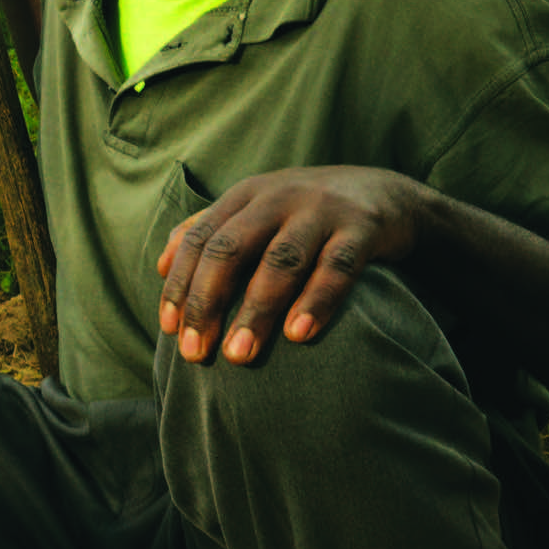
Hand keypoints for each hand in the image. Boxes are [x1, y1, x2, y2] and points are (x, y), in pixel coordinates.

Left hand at [158, 167, 427, 364]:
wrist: (388, 193)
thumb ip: (210, 233)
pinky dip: (316, 301)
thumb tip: (160, 266)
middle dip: (207, 302)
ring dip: (256, 310)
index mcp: (244, 196)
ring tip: (240, 354)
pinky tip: (298, 335)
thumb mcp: (256, 212)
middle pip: (230, 249)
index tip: (169, 330)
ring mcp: (321, 210)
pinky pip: (337, 266)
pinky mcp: (363, 227)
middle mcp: (277, 198)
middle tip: (195, 353)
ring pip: (281, 261)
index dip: (180, 284)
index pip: (199, 239)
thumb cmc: (306, 214)